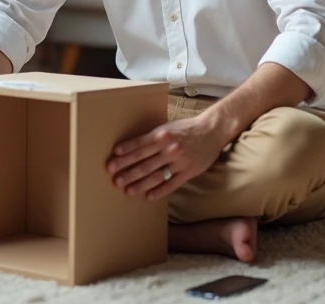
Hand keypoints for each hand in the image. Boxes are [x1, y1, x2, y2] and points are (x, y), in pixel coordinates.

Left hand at [105, 115, 227, 200]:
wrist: (212, 131)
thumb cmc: (187, 128)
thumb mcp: (168, 127)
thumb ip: (153, 138)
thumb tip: (132, 148)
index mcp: (162, 135)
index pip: (139, 146)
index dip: (125, 154)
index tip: (112, 161)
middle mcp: (169, 148)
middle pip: (144, 162)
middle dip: (128, 172)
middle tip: (115, 179)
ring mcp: (179, 161)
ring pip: (156, 176)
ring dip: (140, 184)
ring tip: (127, 190)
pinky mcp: (188, 172)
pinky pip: (171, 184)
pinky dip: (159, 191)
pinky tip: (148, 196)